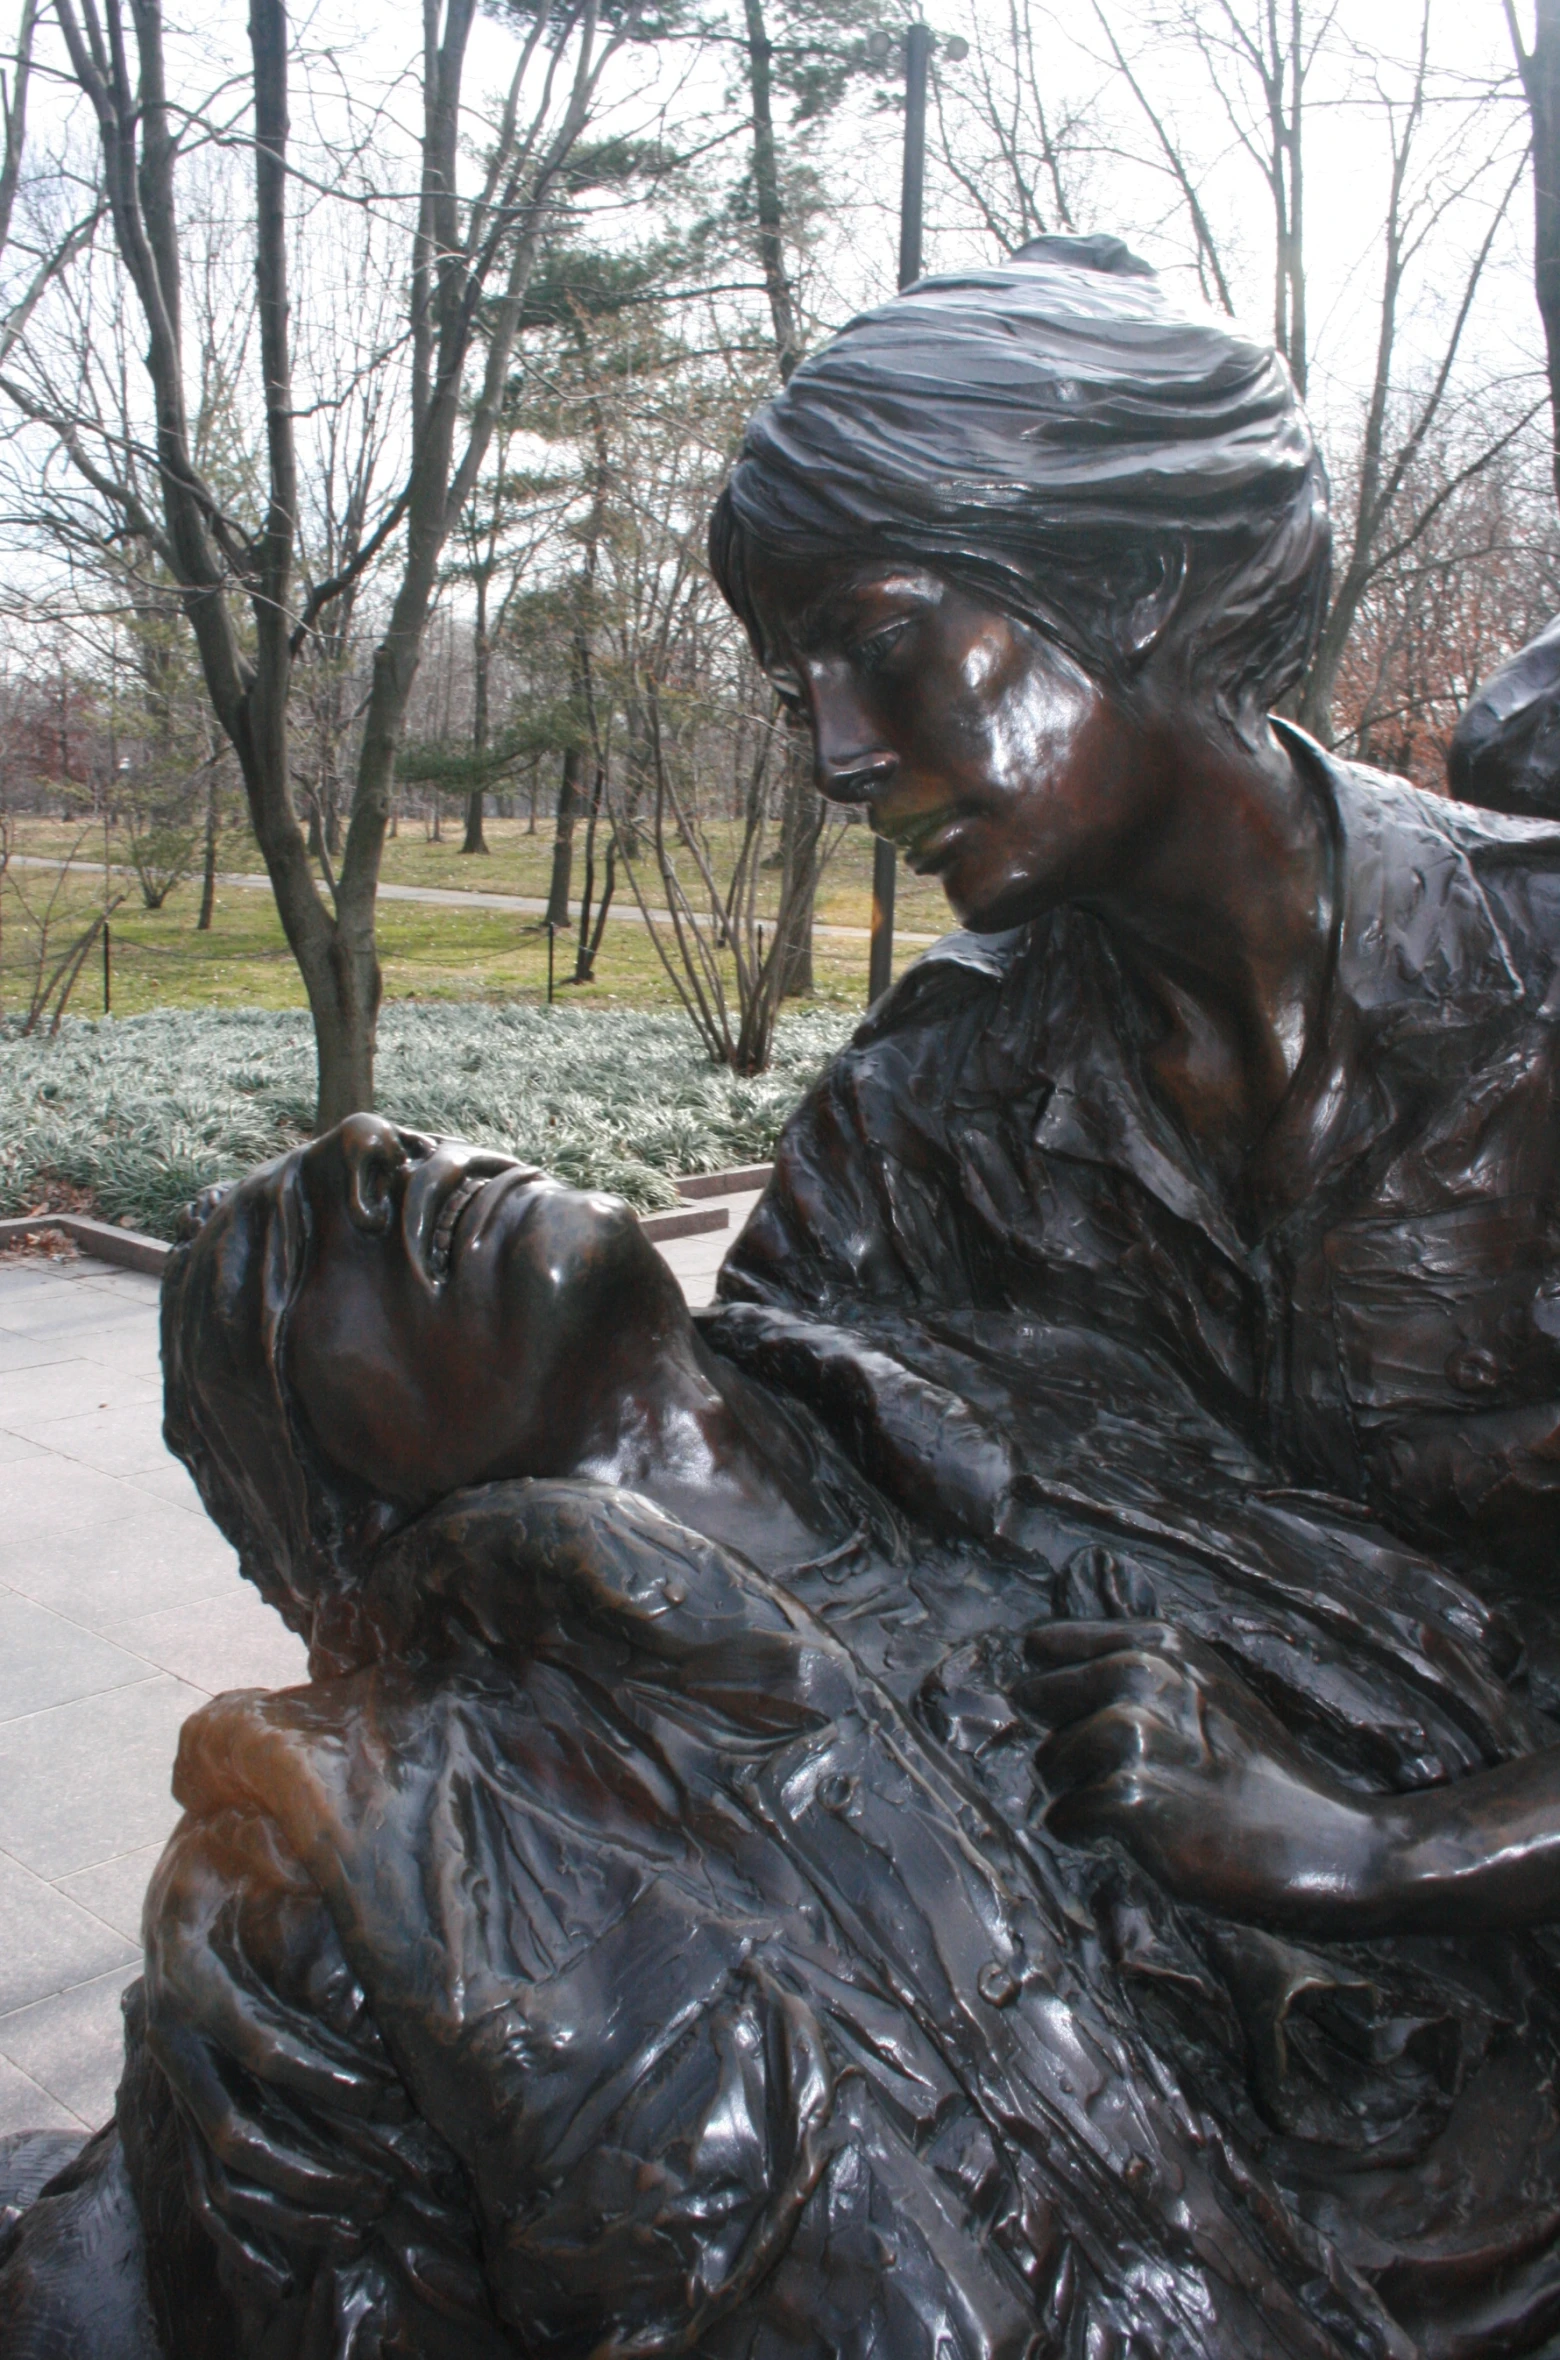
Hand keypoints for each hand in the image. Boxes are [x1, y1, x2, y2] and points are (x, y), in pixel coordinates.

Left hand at [1014, 1621, 1383, 1931]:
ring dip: (1071, 1793)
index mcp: (1161, 1644)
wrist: (1327, 1844)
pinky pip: (1064, 1815)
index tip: (1054, 1711)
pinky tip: (1123, 1838)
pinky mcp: (1135, 1798)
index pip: (1048, 1643)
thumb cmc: (1260, 1774)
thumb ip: (1134, 1672)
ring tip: (1123, 1810)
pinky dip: (1080, 1833)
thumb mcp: (1206, 1691)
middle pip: (1035, 1697)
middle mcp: (1144, 1676)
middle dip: (1054, 1738)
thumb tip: (1032, 1680)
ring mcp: (1138, 1734)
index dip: (1045, 1681)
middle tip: (1100, 1774)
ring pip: (1048, 1761)